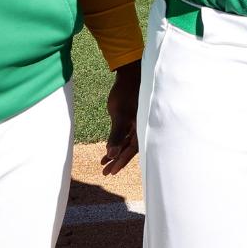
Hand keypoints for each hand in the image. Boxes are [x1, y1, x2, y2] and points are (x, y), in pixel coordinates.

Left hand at [101, 60, 140, 174]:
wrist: (129, 75)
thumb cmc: (126, 93)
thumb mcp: (119, 115)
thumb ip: (117, 135)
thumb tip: (111, 155)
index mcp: (142, 128)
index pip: (132, 150)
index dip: (121, 161)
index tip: (111, 171)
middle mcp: (142, 127)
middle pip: (130, 149)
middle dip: (118, 160)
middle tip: (106, 172)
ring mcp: (137, 123)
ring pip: (127, 143)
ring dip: (116, 152)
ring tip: (104, 163)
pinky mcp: (132, 118)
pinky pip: (126, 135)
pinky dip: (118, 142)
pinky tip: (109, 148)